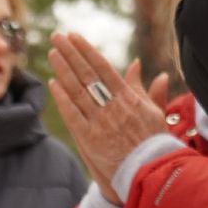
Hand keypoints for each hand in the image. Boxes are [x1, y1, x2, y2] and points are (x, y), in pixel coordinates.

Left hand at [47, 32, 169, 202]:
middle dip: (71, 54)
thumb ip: (145, 88)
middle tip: (57, 37)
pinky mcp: (90, 139)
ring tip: (53, 54)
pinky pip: (73, 115)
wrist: (149, 171)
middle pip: (88, 74)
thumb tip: (138, 65)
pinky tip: (53, 84)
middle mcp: (113, 106)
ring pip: (78, 91)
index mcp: (128, 98)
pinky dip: (63, 99)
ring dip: (64, 71)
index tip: (74, 37)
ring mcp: (100, 122)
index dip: (87, 51)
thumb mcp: (154, 112)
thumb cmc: (153, 142)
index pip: (103, 68)